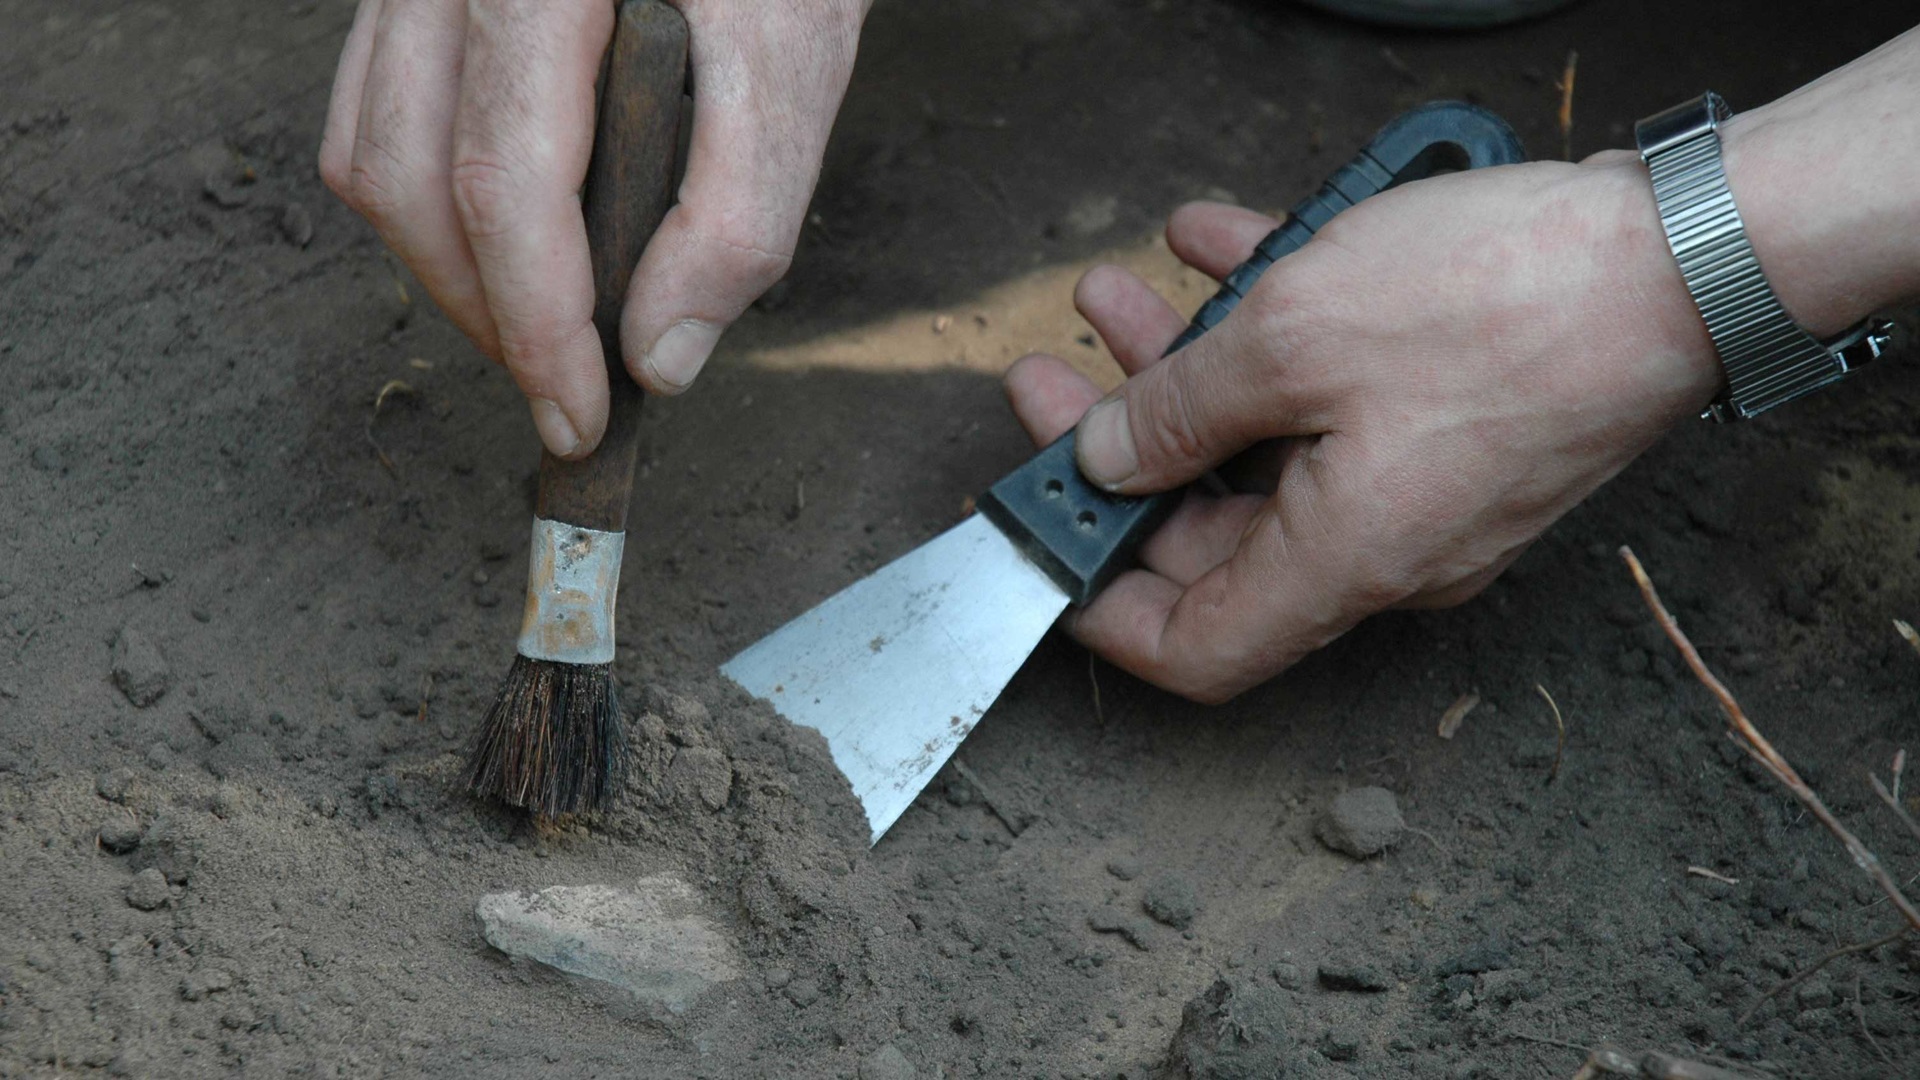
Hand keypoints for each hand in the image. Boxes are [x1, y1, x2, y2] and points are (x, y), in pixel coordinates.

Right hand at [320, 0, 866, 457]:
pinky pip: (377, 111)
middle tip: (568, 386)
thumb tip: (660, 358)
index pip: (503, 179)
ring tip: (547, 321)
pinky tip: (516, 240)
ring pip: (372, 153)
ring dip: (449, 266)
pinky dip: (431, 200)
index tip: (579, 416)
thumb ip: (739, 215)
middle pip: (409, 178)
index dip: (536, 324)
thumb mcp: (794, 61)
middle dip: (485, 312)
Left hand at [1004, 158, 1724, 701]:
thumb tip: (1105, 456)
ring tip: (1122, 295)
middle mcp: (1383, 552)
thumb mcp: (1293, 339)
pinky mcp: (1460, 429)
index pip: (1190, 648)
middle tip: (1056, 375)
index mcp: (1340, 564)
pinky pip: (1336, 399)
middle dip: (1122, 448)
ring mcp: (1426, 493)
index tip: (1039, 539)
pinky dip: (1271, 332)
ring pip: (1268, 451)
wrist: (1688, 256)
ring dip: (1187, 375)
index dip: (1098, 609)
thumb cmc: (1506, 304)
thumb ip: (1178, 408)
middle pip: (1212, 532)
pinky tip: (1218, 247)